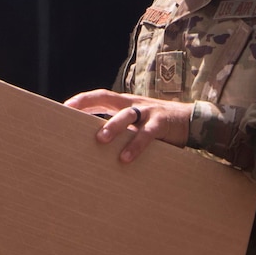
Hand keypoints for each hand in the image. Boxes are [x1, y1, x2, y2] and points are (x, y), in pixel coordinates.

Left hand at [64, 90, 191, 163]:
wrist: (192, 120)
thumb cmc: (157, 125)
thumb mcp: (137, 123)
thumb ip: (120, 129)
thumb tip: (94, 144)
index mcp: (125, 102)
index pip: (99, 96)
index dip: (82, 100)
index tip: (63, 107)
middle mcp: (133, 104)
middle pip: (107, 98)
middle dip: (88, 105)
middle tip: (72, 119)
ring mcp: (147, 111)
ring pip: (126, 115)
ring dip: (113, 126)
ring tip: (101, 140)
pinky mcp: (161, 123)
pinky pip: (146, 134)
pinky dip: (135, 146)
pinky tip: (125, 158)